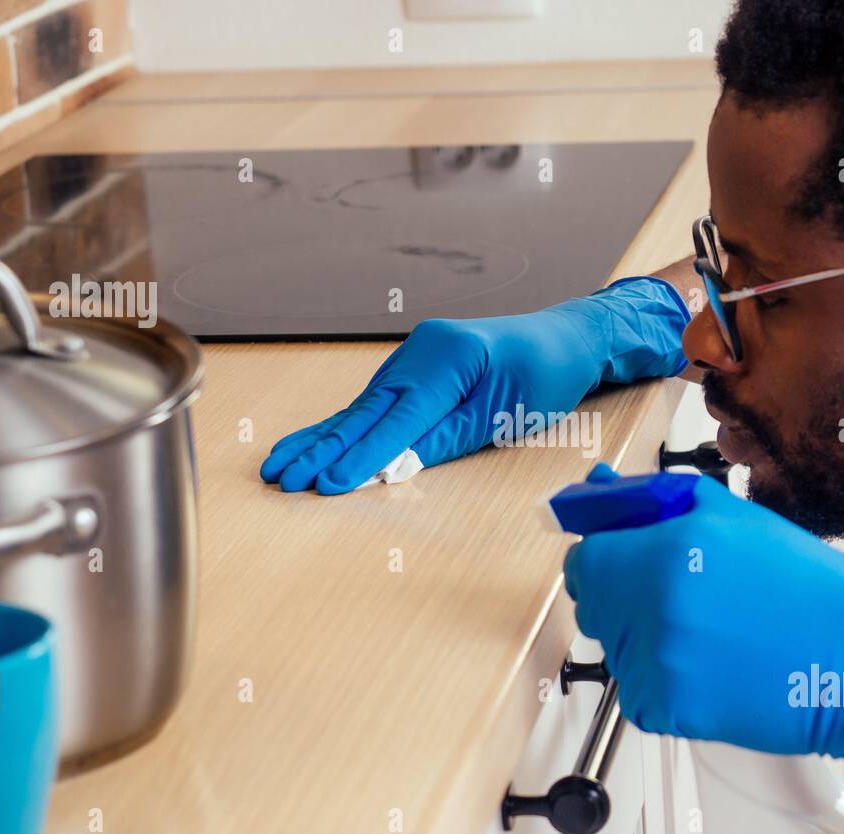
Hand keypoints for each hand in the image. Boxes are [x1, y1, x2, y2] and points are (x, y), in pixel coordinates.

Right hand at [260, 278, 688, 493]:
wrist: (566, 339)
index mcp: (446, 356)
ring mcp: (412, 360)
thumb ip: (445, 440)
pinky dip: (342, 430)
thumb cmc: (547, 374)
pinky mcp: (412, 374)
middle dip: (321, 449)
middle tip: (280, 478)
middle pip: (364, 410)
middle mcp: (420, 352)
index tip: (328, 484)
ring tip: (278, 467)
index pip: (397, 417)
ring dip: (320, 441)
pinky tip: (310, 446)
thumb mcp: (505, 414)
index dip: (361, 455)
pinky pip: (373, 407)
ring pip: (360, 409)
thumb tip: (389, 468)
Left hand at [563, 467, 843, 791]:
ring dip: (646, 642)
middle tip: (684, 601)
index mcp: (667, 552)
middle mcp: (653, 606)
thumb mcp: (737, 520)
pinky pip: (638, 693)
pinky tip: (711, 670)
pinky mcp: (665, 708)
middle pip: (595, 604)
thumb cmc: (810, 592)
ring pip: (616, 649)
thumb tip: (601, 488)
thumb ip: (656, 502)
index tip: (626, 562)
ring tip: (710, 635)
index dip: (606, 558)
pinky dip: (664, 686)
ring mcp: (656, 662)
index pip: (585, 558)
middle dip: (625, 598)